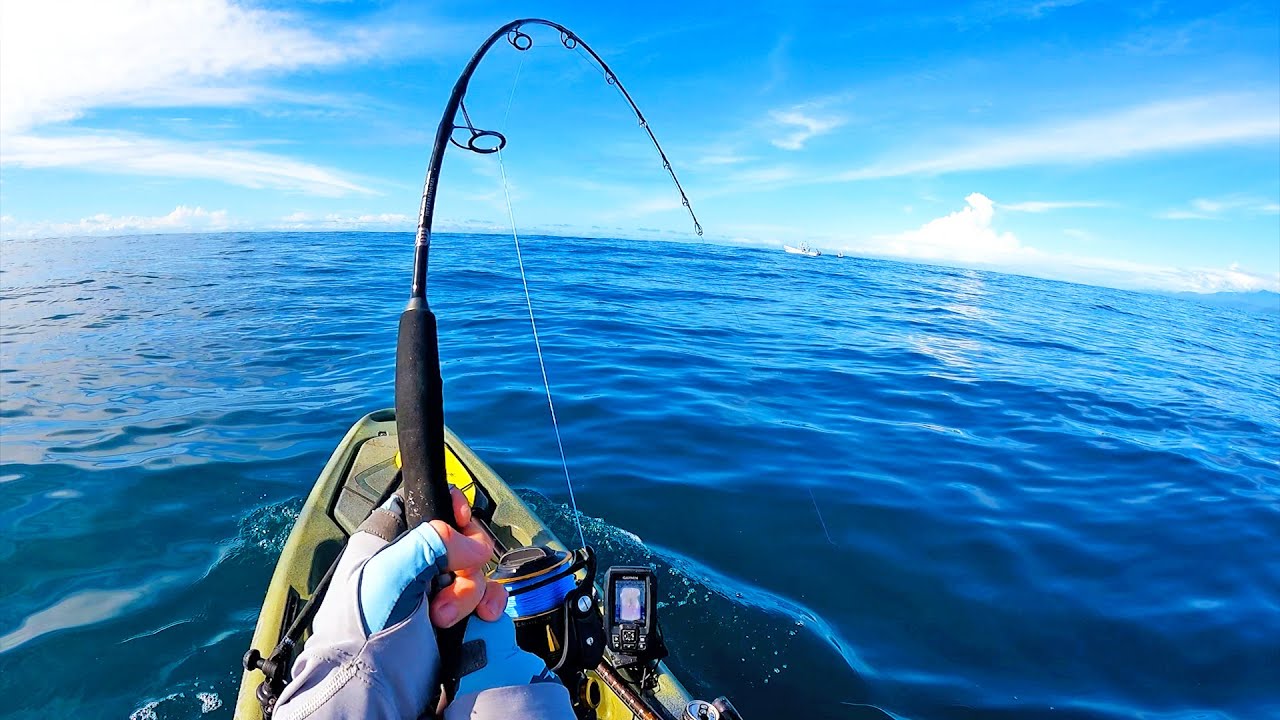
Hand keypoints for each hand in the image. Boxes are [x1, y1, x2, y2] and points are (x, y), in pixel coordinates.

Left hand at [356, 487, 507, 634]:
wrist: (374, 690)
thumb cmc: (364, 633)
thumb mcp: (390, 574)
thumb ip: (432, 542)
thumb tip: (472, 545)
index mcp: (390, 542)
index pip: (428, 503)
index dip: (449, 506)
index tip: (460, 519)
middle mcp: (415, 563)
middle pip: (461, 538)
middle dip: (464, 561)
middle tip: (444, 588)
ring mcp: (437, 592)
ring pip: (477, 569)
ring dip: (472, 591)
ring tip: (446, 618)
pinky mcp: (456, 617)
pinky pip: (487, 597)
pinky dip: (490, 604)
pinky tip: (482, 617)